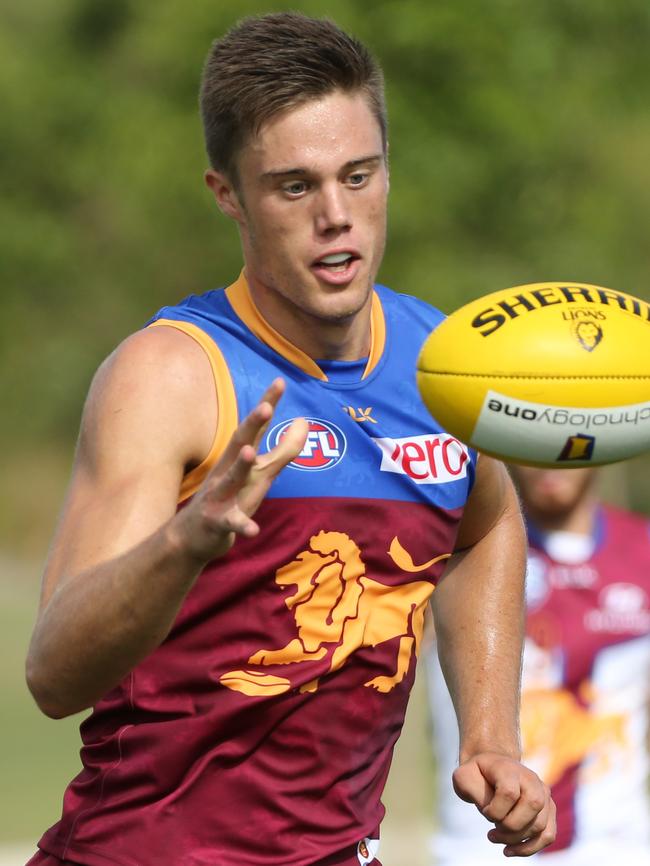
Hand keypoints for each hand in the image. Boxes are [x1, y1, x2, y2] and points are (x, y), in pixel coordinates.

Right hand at [176, 378, 307, 560]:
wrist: (191, 536)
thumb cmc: (230, 496)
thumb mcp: (260, 472)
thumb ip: (284, 449)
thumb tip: (304, 421)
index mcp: (238, 457)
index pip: (255, 427)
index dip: (267, 404)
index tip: (280, 381)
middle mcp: (227, 470)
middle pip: (240, 443)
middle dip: (252, 425)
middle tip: (266, 406)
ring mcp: (220, 496)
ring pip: (231, 479)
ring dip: (240, 466)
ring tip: (250, 453)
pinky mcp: (217, 522)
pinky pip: (231, 523)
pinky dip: (242, 525)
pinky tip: (253, 529)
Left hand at [452, 752, 555, 856]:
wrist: (490, 769)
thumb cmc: (476, 776)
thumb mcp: (464, 778)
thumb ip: (474, 792)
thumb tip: (494, 815)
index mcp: (510, 768)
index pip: (509, 792)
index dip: (494, 810)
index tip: (485, 811)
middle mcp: (531, 779)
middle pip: (532, 806)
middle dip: (509, 827)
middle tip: (492, 830)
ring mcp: (543, 794)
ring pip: (540, 825)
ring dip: (516, 840)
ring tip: (495, 837)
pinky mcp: (548, 809)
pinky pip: (547, 835)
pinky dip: (530, 848)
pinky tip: (510, 849)